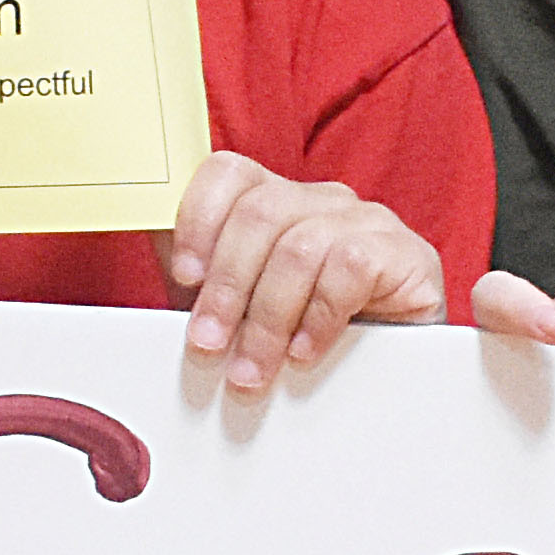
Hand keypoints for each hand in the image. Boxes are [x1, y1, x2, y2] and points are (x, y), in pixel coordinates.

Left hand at [167, 152, 443, 392]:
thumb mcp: (239, 312)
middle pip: (259, 213)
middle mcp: (320, 201)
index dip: (198, 219)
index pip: (228, 173)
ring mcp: (366, 222)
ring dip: (267, 318)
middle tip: (211, 345)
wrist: (386, 381)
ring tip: (254, 369)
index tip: (183, 278)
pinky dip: (319, 316)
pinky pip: (351, 267)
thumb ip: (197, 282)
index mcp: (275, 202)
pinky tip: (305, 351)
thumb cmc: (305, 342)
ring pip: (300, 246)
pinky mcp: (405, 254)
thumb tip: (148, 258)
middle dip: (226, 288)